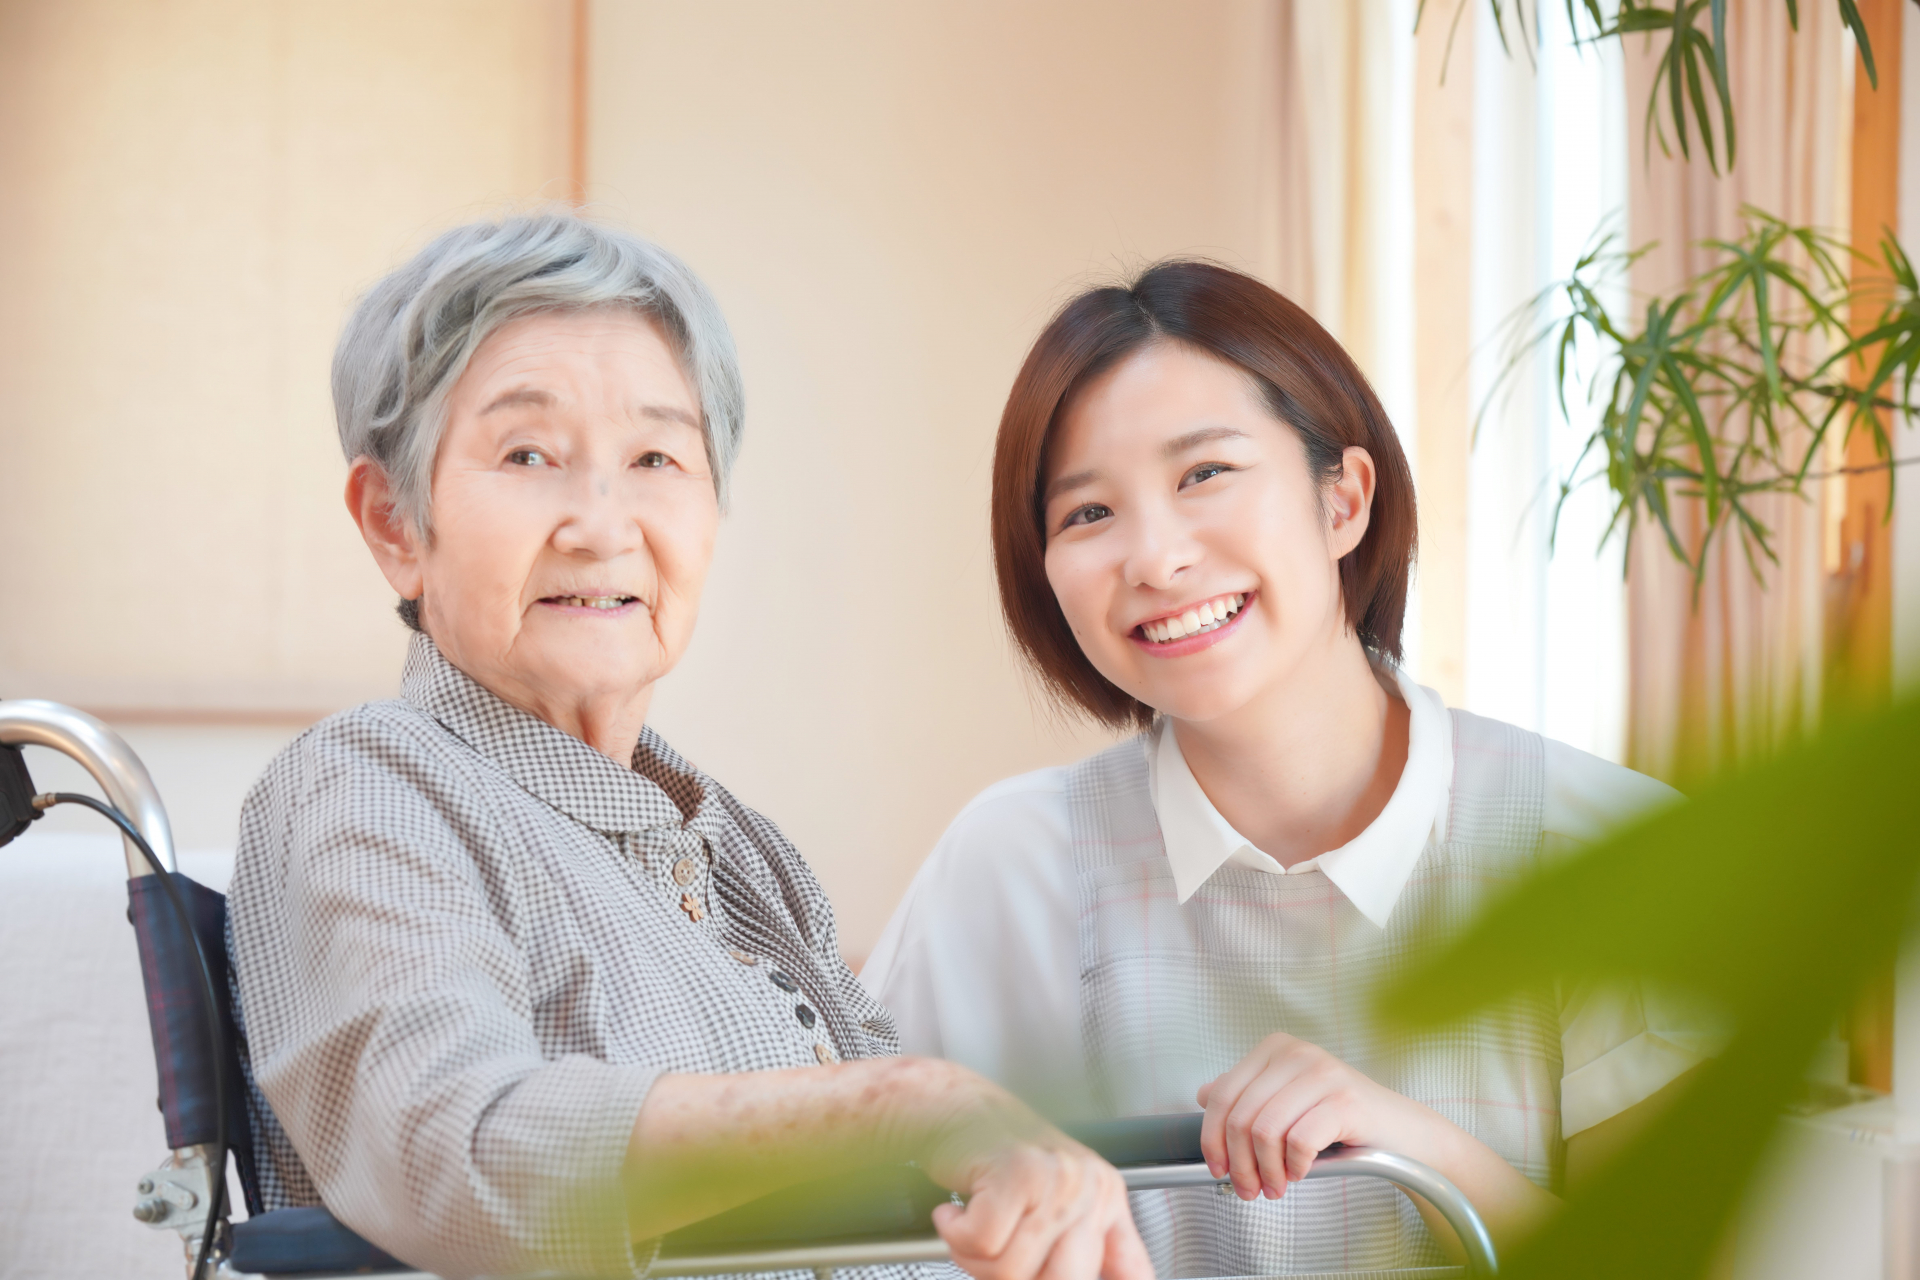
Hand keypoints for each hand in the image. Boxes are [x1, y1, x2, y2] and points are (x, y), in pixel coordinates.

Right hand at [917, 1072, 1151, 1279]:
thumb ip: (1075, 1246)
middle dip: (1012, 1277)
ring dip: (974, 1257)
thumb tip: (1083, 1279)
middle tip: (993, 1250)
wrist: (953, 1106)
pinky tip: (955, 1213)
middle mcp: (1089, 1186)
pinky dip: (956, 1235)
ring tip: (970, 1224)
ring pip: (1012, 1270)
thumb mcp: (1052, 1202)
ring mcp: (1056, 1178)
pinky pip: (983, 1244)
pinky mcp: (1017, 1173)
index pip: (1132, 1270)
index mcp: (1106, 1196)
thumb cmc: (994, 1155)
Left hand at [1197, 1032, 1435, 1201]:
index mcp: (1275, 1048)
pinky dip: (1294, 1166)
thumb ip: (1248, 1094)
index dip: (1212, 1138)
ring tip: (1275, 1187)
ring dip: (1266, 1171)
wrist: (1402, 1132)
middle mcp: (1296, 1053)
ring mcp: (1322, 1073)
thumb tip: (1204, 1095)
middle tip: (1248, 1189)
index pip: (1222, 1094)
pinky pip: (1299, 1141)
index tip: (1217, 1168)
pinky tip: (1301, 1172)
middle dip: (1239, 1163)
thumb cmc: (1342, 1120)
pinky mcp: (1345, 1100)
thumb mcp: (1289, 1101)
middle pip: (1240, 1116)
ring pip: (1265, 1130)